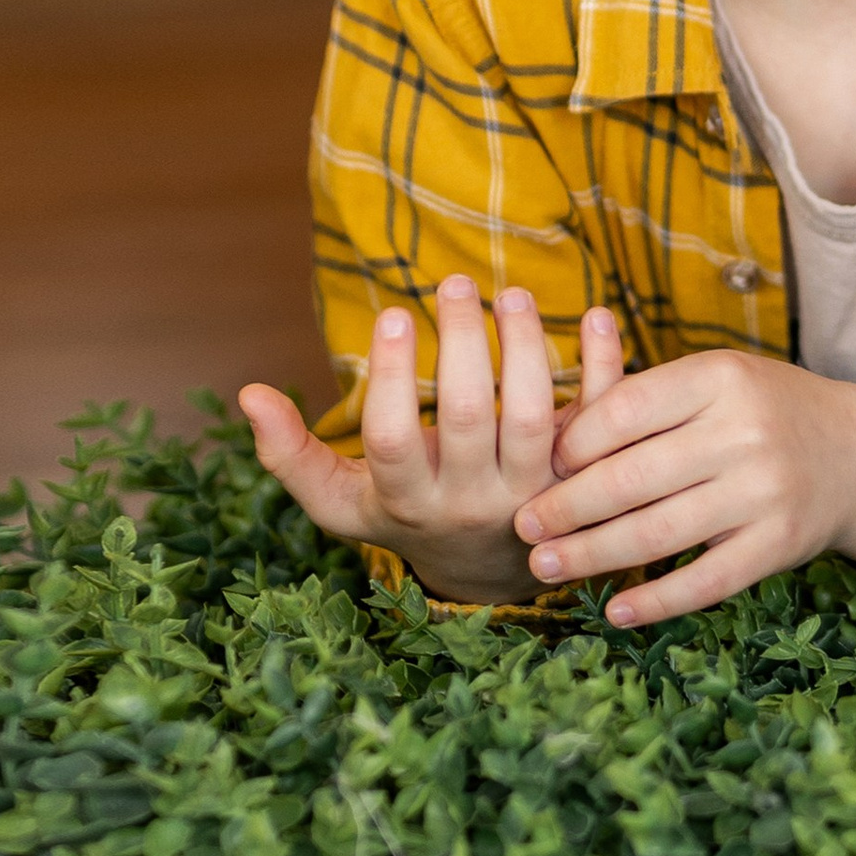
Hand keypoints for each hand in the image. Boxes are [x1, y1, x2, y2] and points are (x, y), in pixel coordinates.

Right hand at [240, 279, 626, 606]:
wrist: (490, 573)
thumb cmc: (406, 515)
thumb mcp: (342, 502)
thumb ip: (292, 455)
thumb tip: (249, 393)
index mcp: (410, 501)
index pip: (395, 441)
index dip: (391, 379)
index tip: (389, 315)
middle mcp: (474, 500)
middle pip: (472, 419)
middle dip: (463, 344)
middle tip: (453, 282)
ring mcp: (535, 493)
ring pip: (538, 419)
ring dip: (528, 349)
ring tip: (511, 293)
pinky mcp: (584, 475)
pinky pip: (600, 420)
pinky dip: (606, 367)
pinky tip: (597, 316)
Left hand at [520, 353, 855, 626]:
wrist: (855, 453)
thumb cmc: (760, 412)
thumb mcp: (712, 381)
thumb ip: (641, 402)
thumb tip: (548, 436)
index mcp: (720, 377)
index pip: (625, 411)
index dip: (572, 444)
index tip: (537, 466)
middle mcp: (744, 431)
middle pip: (632, 478)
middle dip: (565, 507)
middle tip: (521, 525)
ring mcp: (764, 491)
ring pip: (658, 534)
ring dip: (592, 556)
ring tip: (545, 566)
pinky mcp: (779, 544)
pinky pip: (705, 582)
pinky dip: (656, 601)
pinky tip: (616, 611)